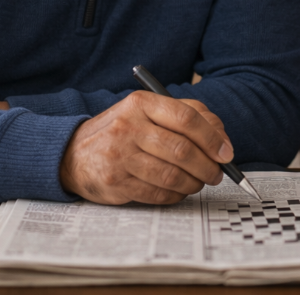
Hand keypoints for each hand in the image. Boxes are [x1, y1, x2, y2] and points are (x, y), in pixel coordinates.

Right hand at [59, 92, 233, 205]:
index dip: (213, 137)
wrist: (72, 154)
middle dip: (208, 166)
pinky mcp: (115, 182)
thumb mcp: (147, 112)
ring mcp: (120, 156)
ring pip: (172, 175)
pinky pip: (157, 194)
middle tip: (217, 173)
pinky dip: (175, 195)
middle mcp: (129, 127)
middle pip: (182, 150)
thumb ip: (186, 115)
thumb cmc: (122, 131)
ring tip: (199, 183)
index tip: (226, 153)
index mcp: (141, 104)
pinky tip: (178, 191)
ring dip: (194, 183)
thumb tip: (221, 137)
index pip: (186, 118)